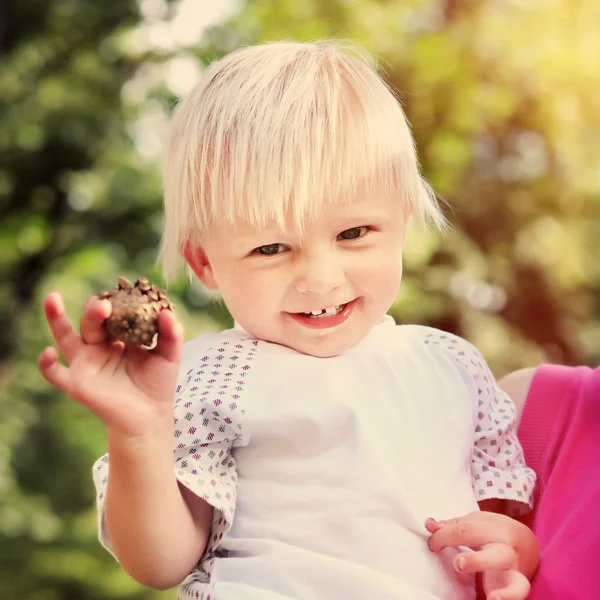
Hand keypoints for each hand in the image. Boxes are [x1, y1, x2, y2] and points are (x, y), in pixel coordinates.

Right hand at [38, 292, 182, 440]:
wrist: (150, 416)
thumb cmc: (157, 384)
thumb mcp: (169, 356)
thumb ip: (171, 334)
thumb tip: (167, 311)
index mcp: (119, 336)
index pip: (114, 313)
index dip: (117, 302)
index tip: (125, 292)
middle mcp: (98, 345)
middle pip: (91, 321)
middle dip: (96, 309)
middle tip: (105, 304)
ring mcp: (85, 363)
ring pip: (65, 336)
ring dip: (56, 318)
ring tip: (53, 299)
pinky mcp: (77, 383)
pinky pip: (56, 373)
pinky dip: (47, 364)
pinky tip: (48, 352)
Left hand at [425, 511, 538, 599]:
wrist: (528, 544)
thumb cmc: (493, 532)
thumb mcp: (476, 523)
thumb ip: (454, 525)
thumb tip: (430, 525)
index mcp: (494, 529)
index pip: (464, 531)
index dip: (443, 536)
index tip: (432, 544)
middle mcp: (506, 550)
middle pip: (493, 553)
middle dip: (476, 560)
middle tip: (458, 564)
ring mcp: (514, 570)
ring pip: (515, 580)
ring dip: (503, 590)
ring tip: (491, 597)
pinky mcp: (517, 586)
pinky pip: (517, 593)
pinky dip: (509, 599)